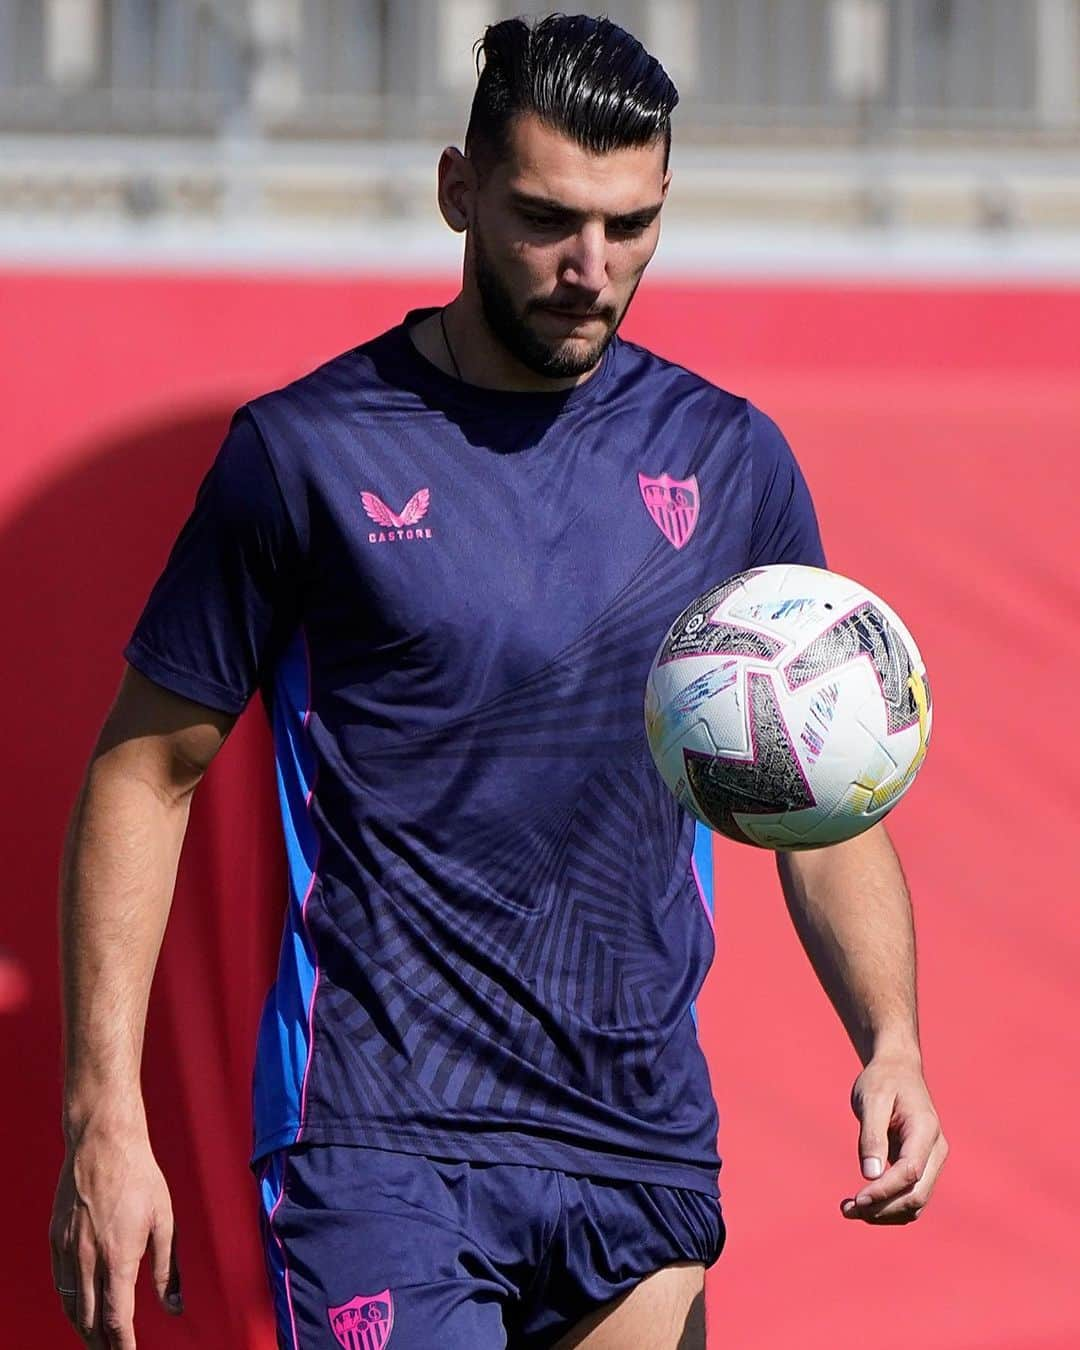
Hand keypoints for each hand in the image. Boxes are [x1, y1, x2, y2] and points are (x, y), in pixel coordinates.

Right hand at [49, 1123, 181, 1346]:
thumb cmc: (140, 1178)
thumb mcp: (164, 1220)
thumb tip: (175, 1306)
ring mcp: (67, 1249)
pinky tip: (79, 1309)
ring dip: (82, 1329)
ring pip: (71, 1305)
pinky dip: (69, 1303)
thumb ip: (168, 1268)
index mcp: (119, 1256)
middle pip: (89, 1320)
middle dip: (101, 1344)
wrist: (103, 1143)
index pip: (116, 1318)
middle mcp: (88, 1258)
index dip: (121, 1345)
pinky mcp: (55, 1238)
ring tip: (97, 1341)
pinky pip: (60, 1283)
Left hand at [840, 1054, 947, 1224]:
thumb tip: (869, 1174)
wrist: (897, 1070)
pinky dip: (887, 1206)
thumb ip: (871, 1135)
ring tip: (848, 1209)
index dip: (885, 1190)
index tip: (857, 1199)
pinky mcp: (920, 1167)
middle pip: (916, 1196)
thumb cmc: (883, 1080)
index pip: (911, 1172)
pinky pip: (909, 1196)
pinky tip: (862, 1203)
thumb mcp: (872, 1099)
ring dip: (884, 1213)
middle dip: (883, 1209)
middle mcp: (935, 1150)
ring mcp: (931, 1161)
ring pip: (915, 1203)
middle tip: (847, 1210)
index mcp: (926, 1130)